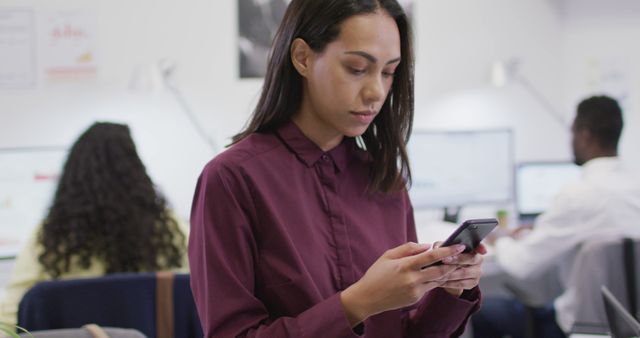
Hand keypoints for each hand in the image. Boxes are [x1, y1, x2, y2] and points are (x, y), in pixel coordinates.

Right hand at [340, 242, 466, 326]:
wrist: (368, 298)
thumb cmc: (376, 273)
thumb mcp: (388, 255)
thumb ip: (408, 248)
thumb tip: (427, 246)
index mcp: (405, 266)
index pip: (432, 256)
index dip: (448, 250)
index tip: (460, 245)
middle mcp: (412, 279)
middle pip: (441, 270)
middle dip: (453, 262)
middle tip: (463, 255)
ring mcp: (415, 291)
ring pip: (438, 280)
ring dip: (448, 272)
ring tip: (456, 263)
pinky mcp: (416, 298)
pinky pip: (431, 287)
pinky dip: (437, 279)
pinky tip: (441, 273)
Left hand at [434, 242, 486, 296]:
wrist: (450, 272)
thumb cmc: (448, 256)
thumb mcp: (444, 248)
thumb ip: (442, 245)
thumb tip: (436, 247)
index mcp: (474, 248)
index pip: (479, 246)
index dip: (480, 248)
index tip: (478, 249)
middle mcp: (478, 260)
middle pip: (470, 259)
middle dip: (456, 259)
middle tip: (444, 259)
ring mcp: (477, 272)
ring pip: (464, 273)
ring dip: (450, 273)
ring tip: (438, 271)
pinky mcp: (473, 283)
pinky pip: (460, 283)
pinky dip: (449, 282)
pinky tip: (440, 280)